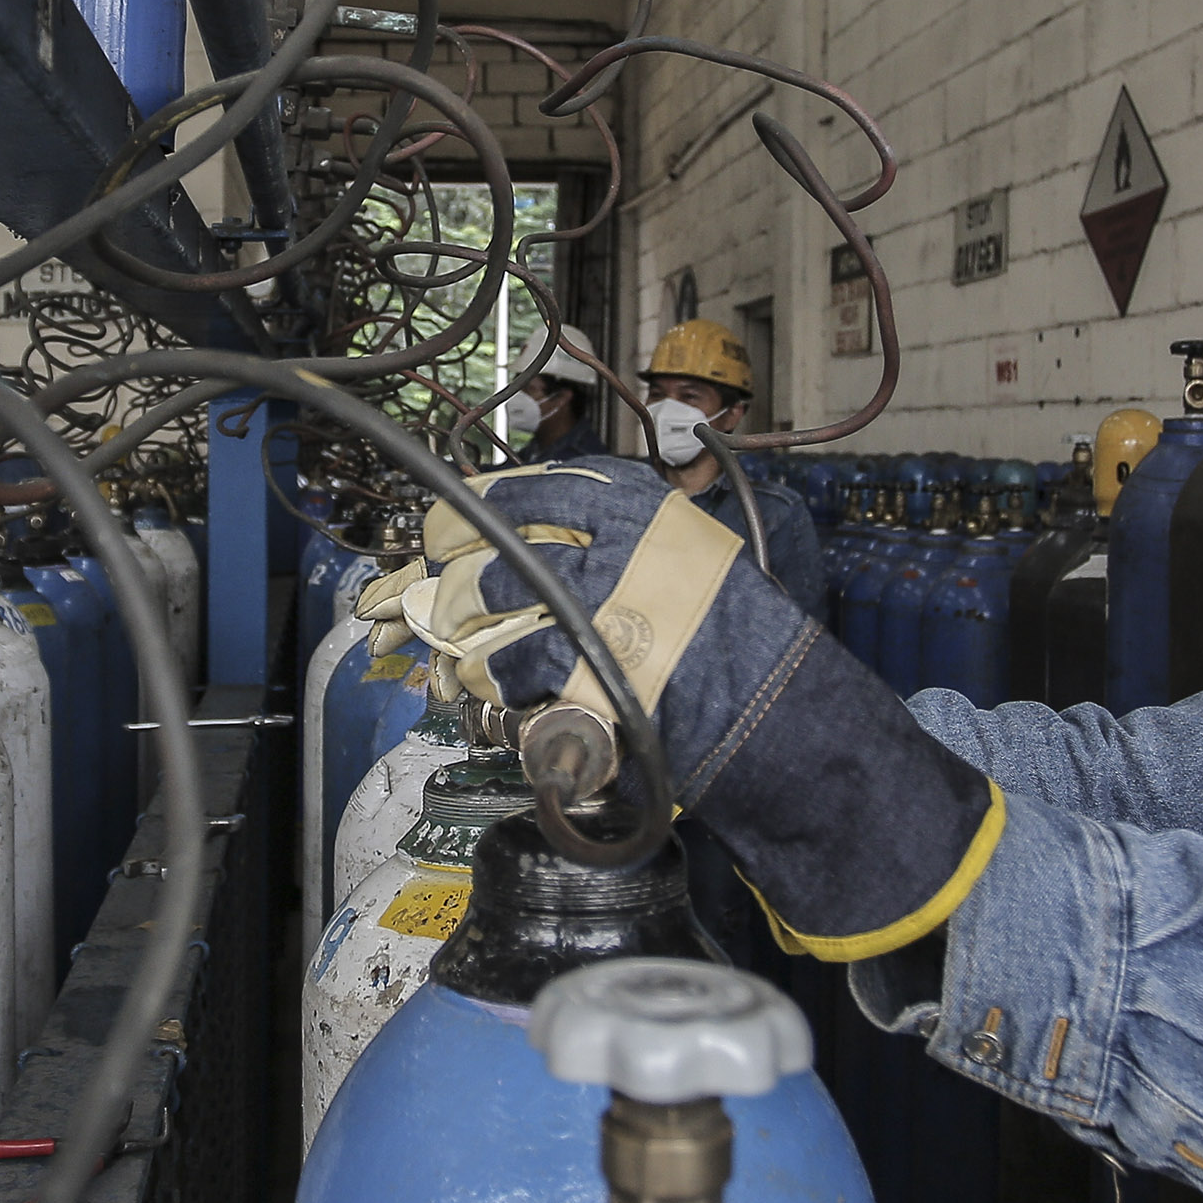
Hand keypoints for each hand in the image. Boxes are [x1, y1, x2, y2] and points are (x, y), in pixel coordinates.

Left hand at [391, 462, 1002, 961]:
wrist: (783, 716)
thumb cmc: (738, 641)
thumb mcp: (686, 558)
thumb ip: (614, 540)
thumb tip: (523, 535)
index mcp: (640, 507)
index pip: (530, 486)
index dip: (475, 504)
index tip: (445, 520)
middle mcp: (614, 545)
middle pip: (492, 535)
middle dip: (442, 557)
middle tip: (420, 577)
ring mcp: (597, 609)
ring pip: (487, 600)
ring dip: (455, 619)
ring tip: (446, 635)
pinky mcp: (583, 676)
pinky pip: (504, 670)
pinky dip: (484, 677)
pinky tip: (482, 683)